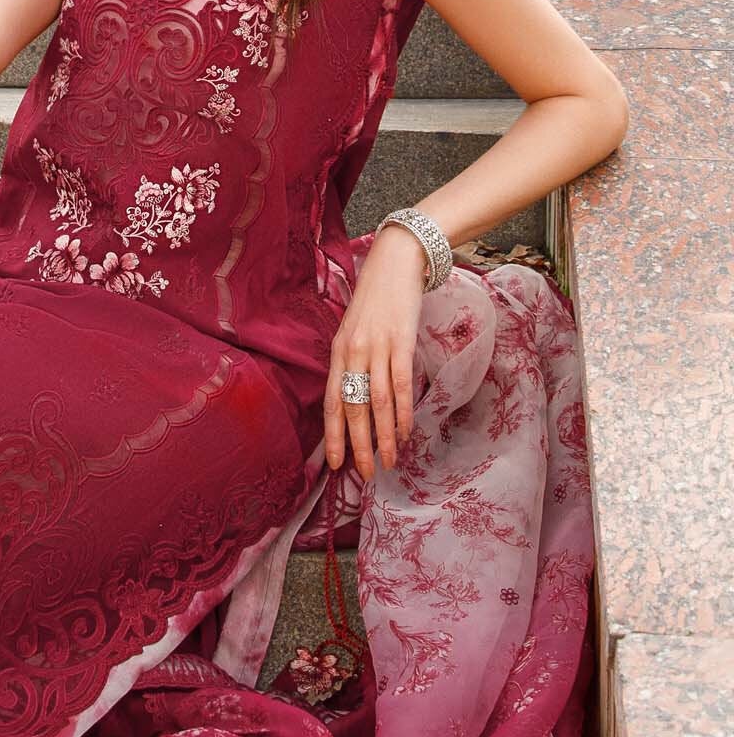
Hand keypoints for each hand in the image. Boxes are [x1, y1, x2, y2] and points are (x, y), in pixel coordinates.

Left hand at [323, 225, 427, 481]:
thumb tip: (358, 398)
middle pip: (353, 409)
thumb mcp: (355, 330)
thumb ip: (353, 362)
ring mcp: (376, 348)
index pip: (331, 403)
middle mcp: (352, 353)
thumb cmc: (376, 300)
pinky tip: (405, 432)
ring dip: (383, 436)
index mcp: (337, 353)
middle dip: (359, 445)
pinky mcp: (400, 342)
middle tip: (366, 473)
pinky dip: (402, 412)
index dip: (333, 435)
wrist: (396, 262)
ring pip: (376, 403)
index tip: (335, 464)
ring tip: (389, 461)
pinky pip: (399, 385)